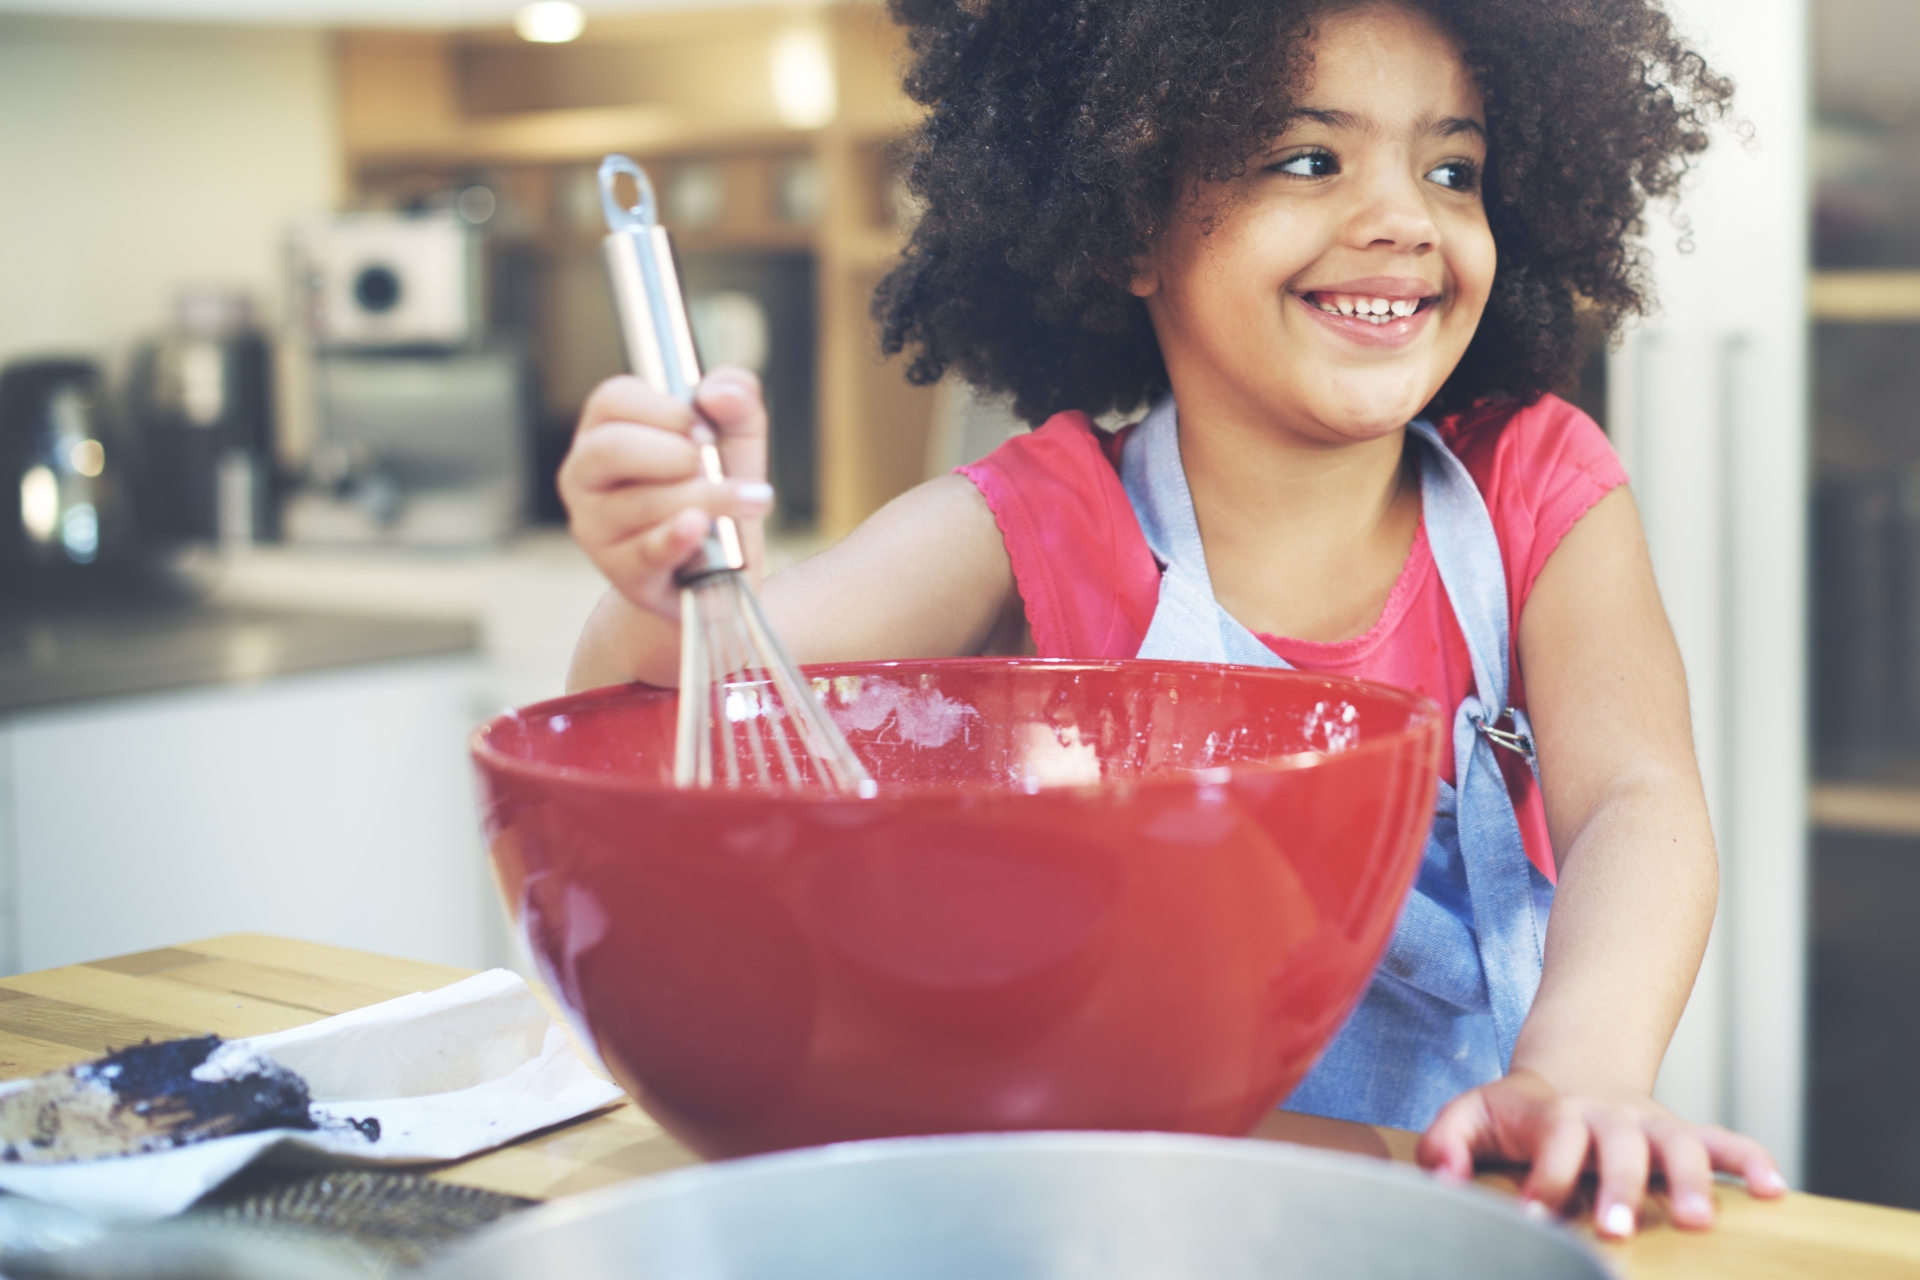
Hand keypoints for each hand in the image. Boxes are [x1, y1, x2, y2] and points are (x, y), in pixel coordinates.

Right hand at [558, 368, 773, 618]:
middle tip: (711, 465)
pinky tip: (699, 527)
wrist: (721, 563)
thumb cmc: (714, 487)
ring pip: (638, 503)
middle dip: (674, 454)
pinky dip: (676, 537)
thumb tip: (718, 393)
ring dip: (703, 498)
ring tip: (746, 500)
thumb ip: (736, 398)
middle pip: (611, 449)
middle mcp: (586, 474)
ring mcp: (595, 524)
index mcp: (605, 428)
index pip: (614, 399)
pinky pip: (645, 551)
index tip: (705, 430)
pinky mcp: (619, 569)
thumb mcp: (735, 434)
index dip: (666, 410)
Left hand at [1416, 1068, 1786, 1238]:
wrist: (1570, 1069)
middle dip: (1621, 1186)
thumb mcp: (1471, 1114)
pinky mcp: (1679, 1132)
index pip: (1555, 1142)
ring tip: (1699, 1223)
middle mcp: (1608, 1116)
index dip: (1545, 1179)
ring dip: (1691, 1180)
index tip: (1534, 1216)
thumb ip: (1448, 1142)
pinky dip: (1750, 1160)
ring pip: (1679, 1143)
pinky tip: (1772, 1191)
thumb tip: (1443, 1179)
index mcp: (1556, 1113)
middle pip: (1620, 1145)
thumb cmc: (1517, 1109)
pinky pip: (1722, 1141)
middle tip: (1619, 1229)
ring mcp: (1649, 1123)